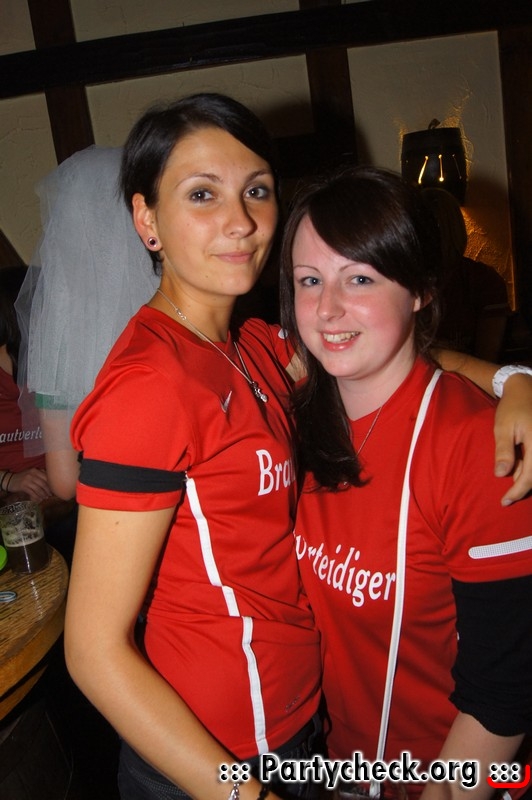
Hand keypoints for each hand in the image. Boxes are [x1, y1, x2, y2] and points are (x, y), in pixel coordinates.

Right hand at [5, 468, 52, 501]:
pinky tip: (39, 499)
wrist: (9, 480)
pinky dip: (36, 497)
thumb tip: (51, 481)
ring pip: (38, 489)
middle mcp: (32, 474)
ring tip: (45, 498)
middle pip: (43, 483)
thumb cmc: (23, 477)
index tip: (53, 489)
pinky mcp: (23, 486)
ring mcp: (27, 480)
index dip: (50, 484)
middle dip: (48, 490)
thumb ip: (40, 475)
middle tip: (50, 495)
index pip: (46, 477)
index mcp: (35, 470)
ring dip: (43, 494)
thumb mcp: (31, 473)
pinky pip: (32, 493)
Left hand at [494, 373, 531, 504]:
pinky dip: (529, 468)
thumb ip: (504, 451)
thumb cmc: (512, 407)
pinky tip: (517, 467)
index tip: (504, 501)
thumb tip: (501, 475)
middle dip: (522, 488)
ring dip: (526, 477)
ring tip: (511, 482)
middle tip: (507, 498)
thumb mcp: (503, 428)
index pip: (529, 477)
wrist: (526, 389)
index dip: (517, 491)